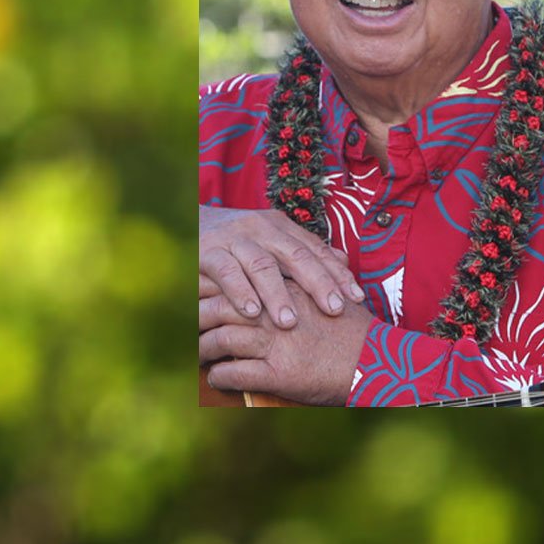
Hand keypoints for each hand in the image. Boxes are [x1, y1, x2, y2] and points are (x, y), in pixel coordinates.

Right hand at [199, 205, 364, 328]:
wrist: (185, 220)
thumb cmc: (236, 239)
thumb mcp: (270, 239)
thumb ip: (303, 250)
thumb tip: (343, 260)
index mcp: (280, 227)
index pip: (316, 250)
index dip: (338, 273)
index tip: (358, 298)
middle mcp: (261, 228)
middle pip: (297, 256)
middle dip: (319, 284)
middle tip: (335, 310)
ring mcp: (234, 238)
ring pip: (262, 266)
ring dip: (278, 295)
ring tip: (290, 322)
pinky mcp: (208, 251)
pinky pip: (227, 272)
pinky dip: (240, 292)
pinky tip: (251, 313)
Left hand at [201, 279, 374, 404]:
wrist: (379, 364)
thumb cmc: (360, 334)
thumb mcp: (335, 298)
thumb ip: (315, 283)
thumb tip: (303, 276)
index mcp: (290, 291)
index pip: (240, 281)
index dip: (216, 286)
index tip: (201, 291)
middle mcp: (278, 313)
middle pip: (222, 307)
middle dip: (198, 314)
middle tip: (186, 321)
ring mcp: (275, 343)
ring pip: (221, 339)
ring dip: (203, 349)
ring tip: (196, 355)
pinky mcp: (277, 374)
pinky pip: (233, 373)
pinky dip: (219, 377)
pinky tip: (215, 379)